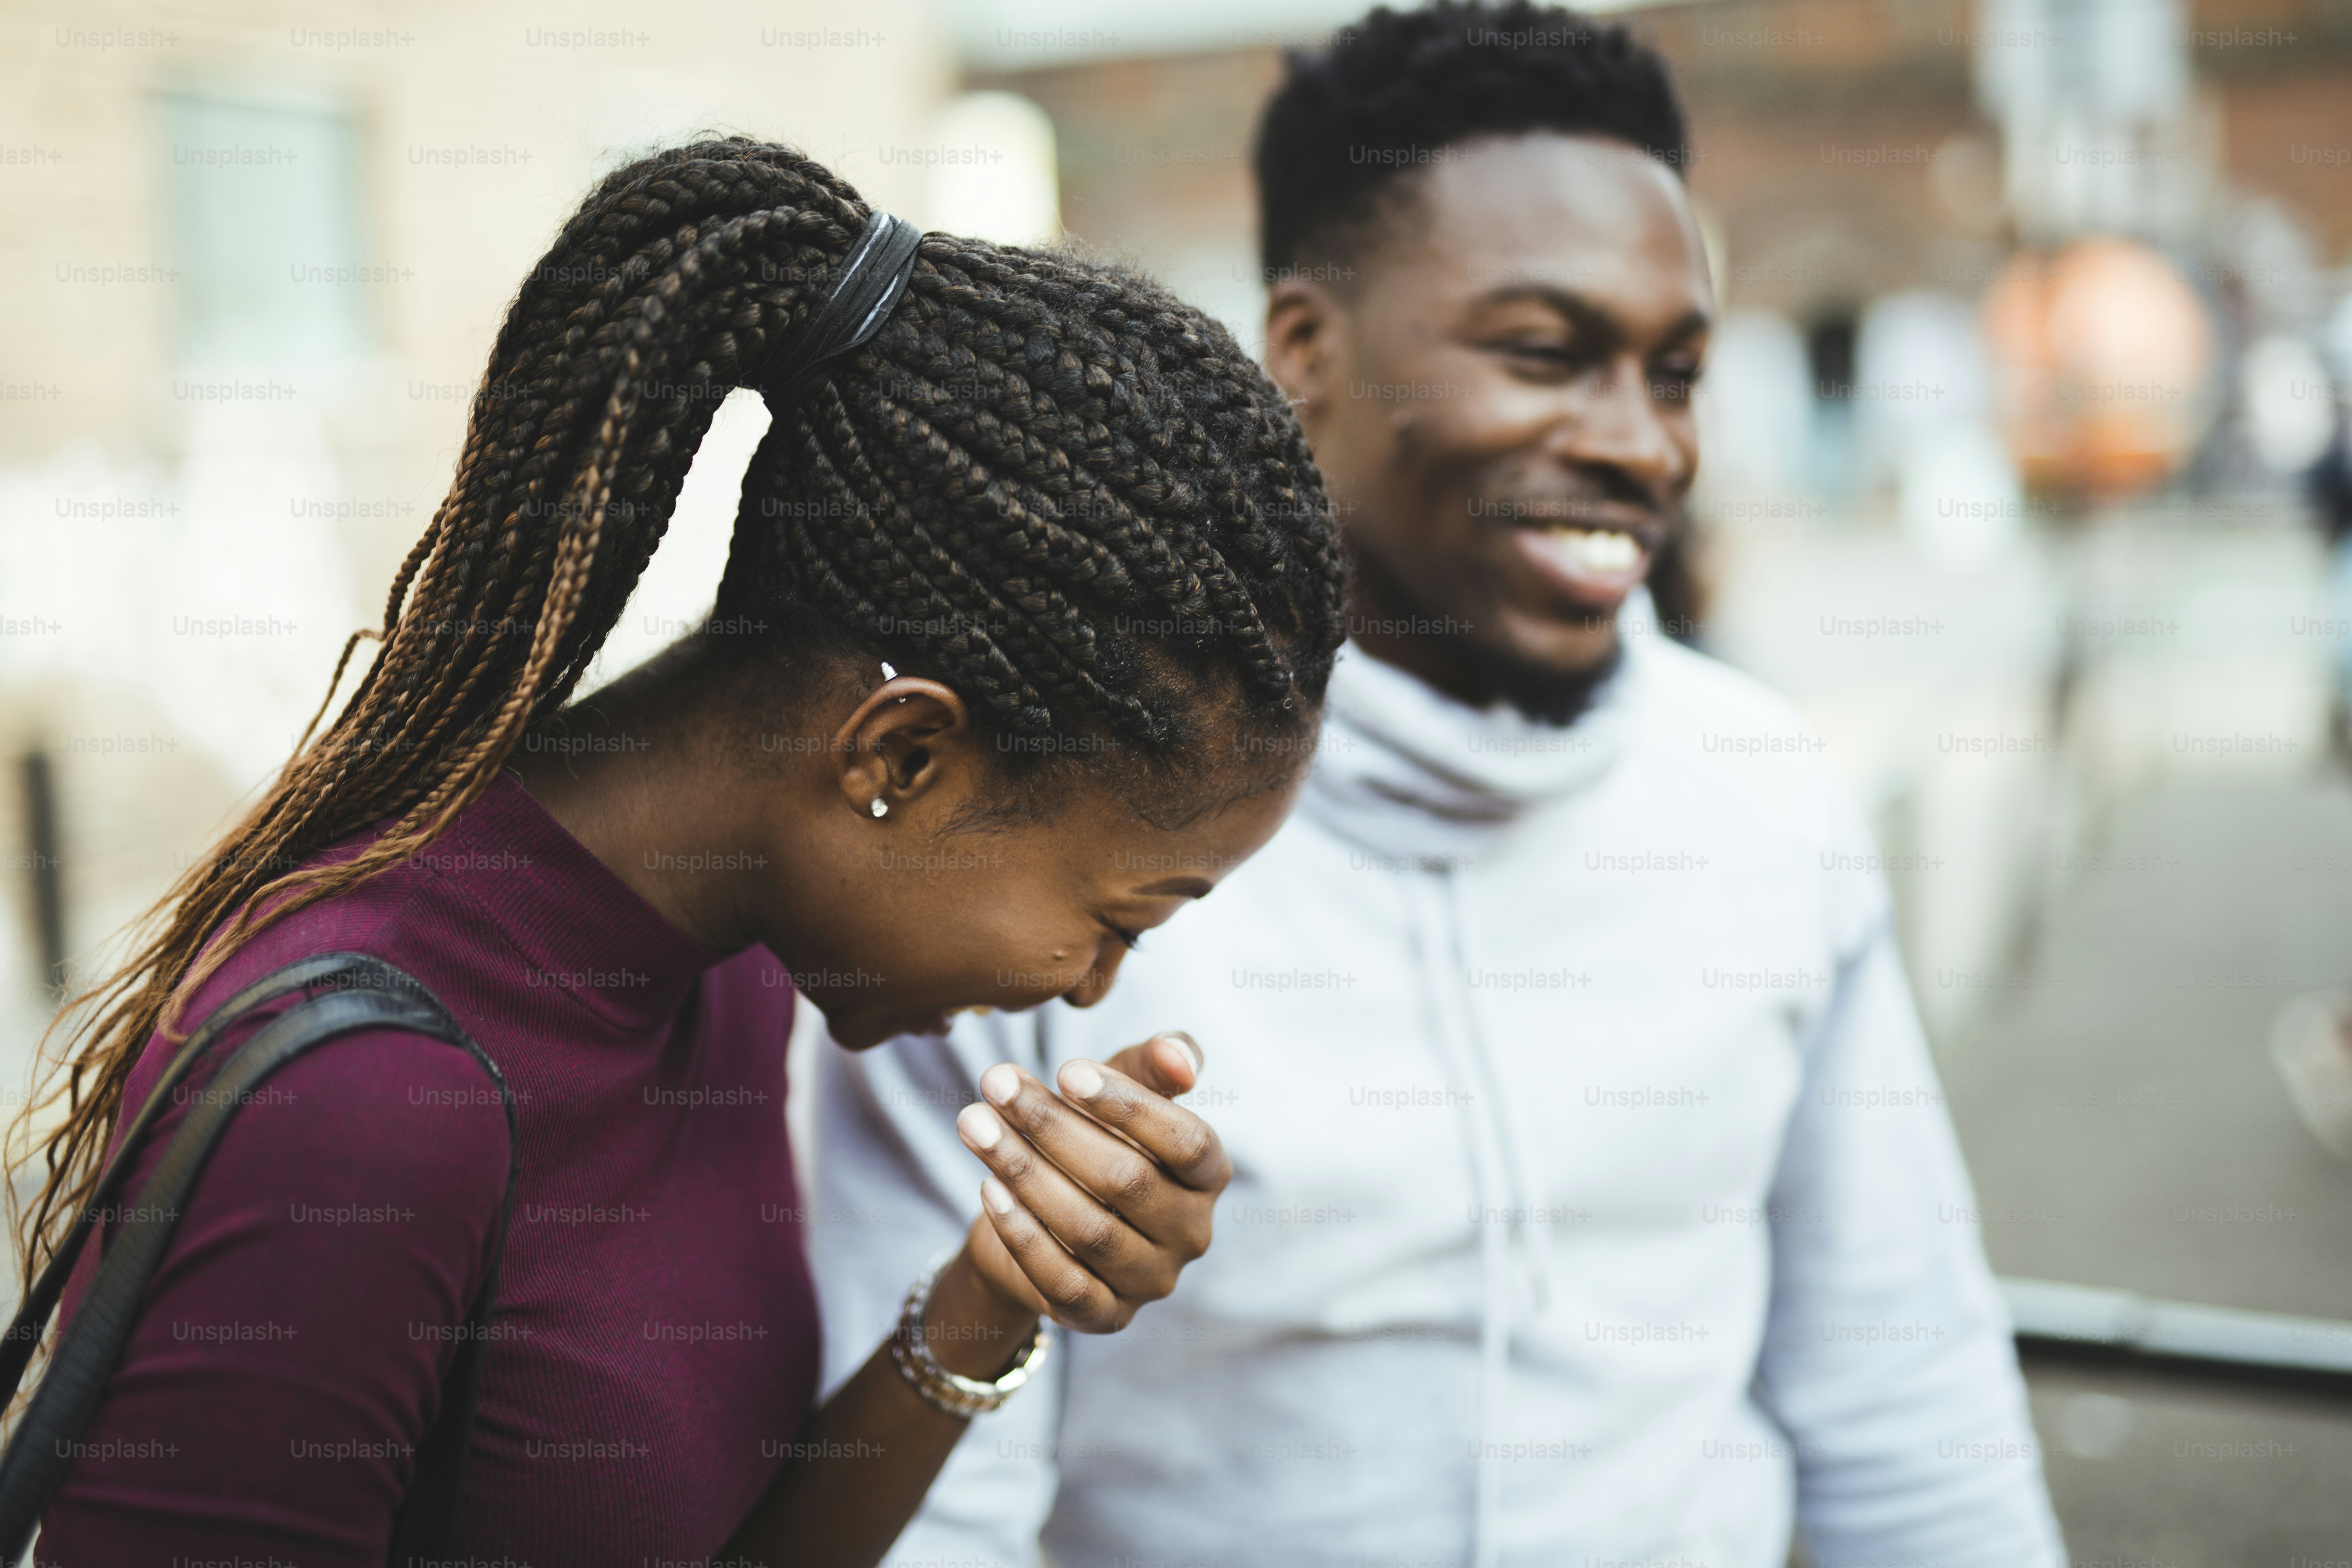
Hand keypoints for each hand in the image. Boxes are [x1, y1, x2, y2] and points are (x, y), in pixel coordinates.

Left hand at [951, 1032, 1227, 1334]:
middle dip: (1052, 1126)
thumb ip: (1155, 1064)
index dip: (1128, 1105)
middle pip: (1127, 1181)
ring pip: (1089, 1230)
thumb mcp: (1121, 1092)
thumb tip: (1180, 1057)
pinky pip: (1064, 1280)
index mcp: (1209, 1177)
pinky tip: (989, 1189)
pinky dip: (1023, 1234)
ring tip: (974, 1123)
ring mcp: (1151, 1281)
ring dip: (1024, 1172)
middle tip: (996, 1082)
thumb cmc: (1095, 1139)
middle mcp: (1192, 1234)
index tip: (1065, 1069)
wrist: (1045, 1216)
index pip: (1185, 1141)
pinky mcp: (1106, 1316)